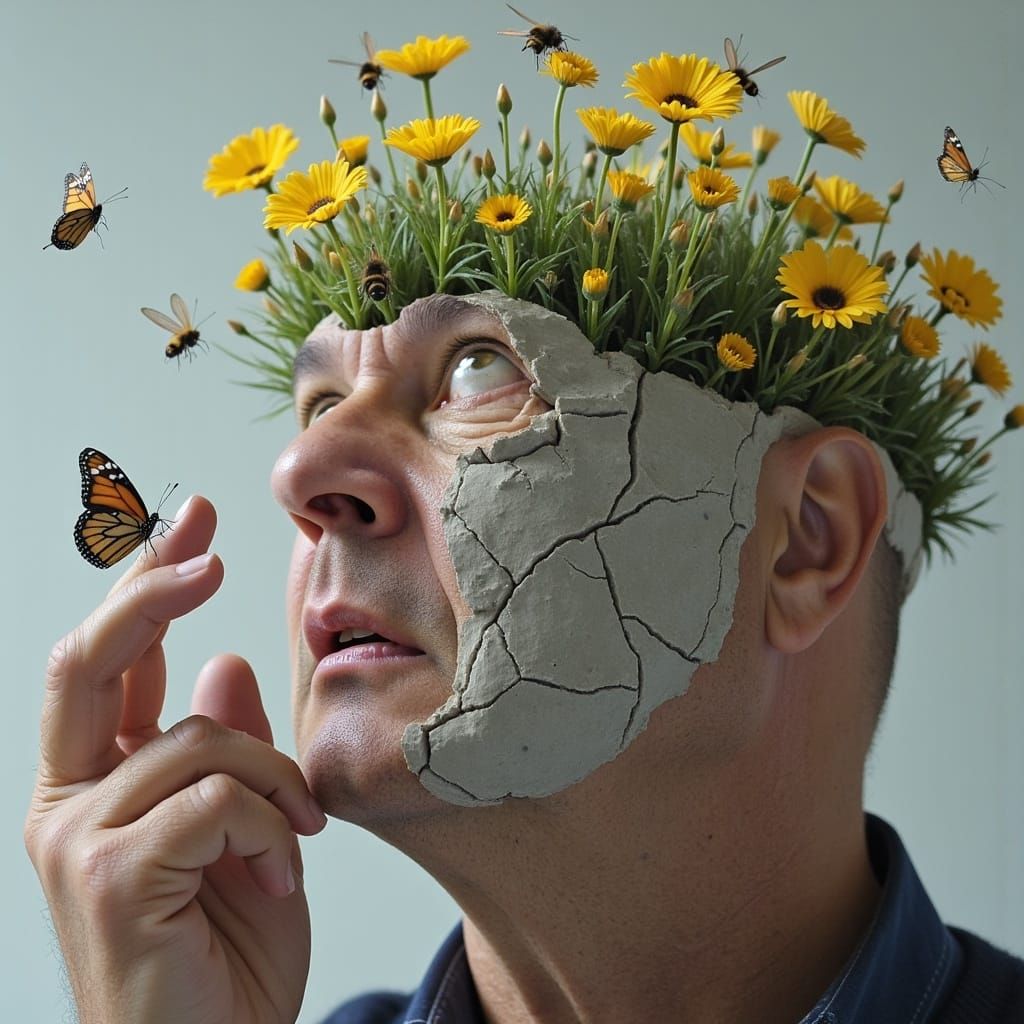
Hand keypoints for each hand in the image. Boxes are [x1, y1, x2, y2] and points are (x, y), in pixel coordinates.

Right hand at [24, 497, 326, 1023]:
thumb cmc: (229, 952)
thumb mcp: (246, 834)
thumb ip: (227, 751)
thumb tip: (223, 662)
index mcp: (102, 783)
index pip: (117, 661)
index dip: (146, 581)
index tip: (189, 514)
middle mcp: (70, 802)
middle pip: (92, 661)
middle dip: (149, 590)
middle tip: (206, 549)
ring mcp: (77, 839)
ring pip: (198, 739)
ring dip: (273, 781)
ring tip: (296, 843)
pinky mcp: (105, 878)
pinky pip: (213, 801)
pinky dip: (266, 828)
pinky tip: (277, 879)